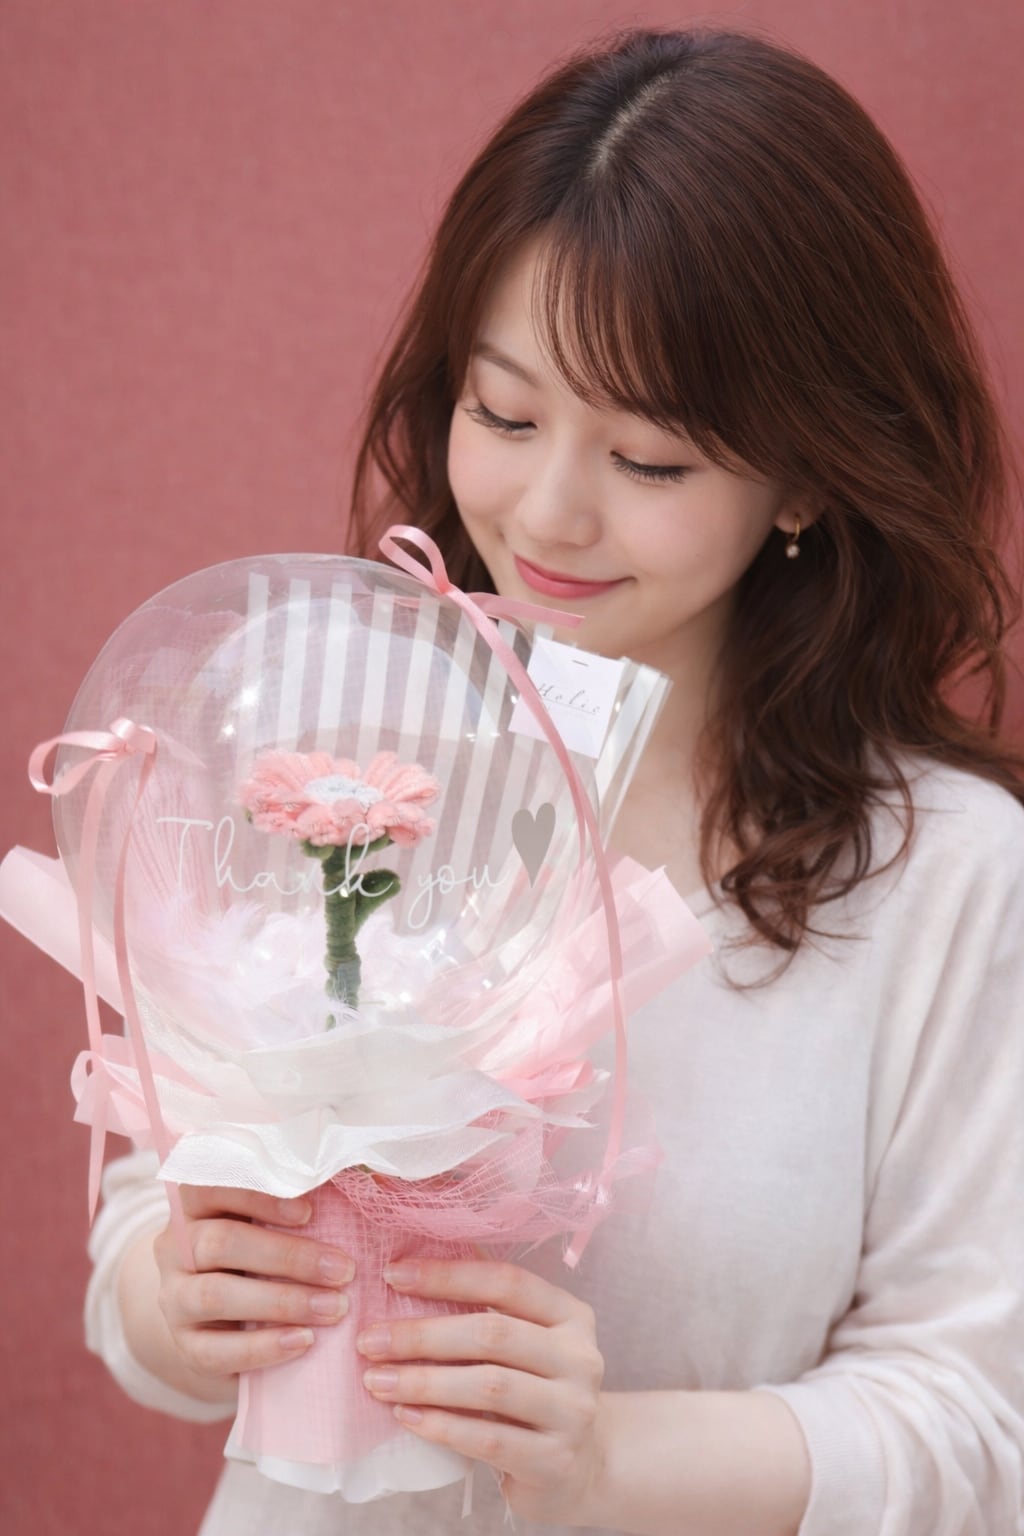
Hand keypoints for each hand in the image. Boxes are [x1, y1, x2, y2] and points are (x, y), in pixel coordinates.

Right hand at [152, 1184, 355, 1383]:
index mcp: (196, 1204)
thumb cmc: (264, 1253)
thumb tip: (377, 1181)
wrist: (225, 1320)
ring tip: (335, 1308)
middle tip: (344, 1270)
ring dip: (282, 1301)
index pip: (211, 1184)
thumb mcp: (278, 1223)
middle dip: (288, 1256)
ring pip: (215, 1295)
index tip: (310, 1211)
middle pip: (220, 1242)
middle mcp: (175, 1246)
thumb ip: (315, 1200)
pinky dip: (262, 1348)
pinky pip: (214, 1351)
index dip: (258, 1194)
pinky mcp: (183, 1346)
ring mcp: (173, 1297)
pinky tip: (303, 1342)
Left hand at [357, 1257, 605, 1524]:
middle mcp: (581, 1357)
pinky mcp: (555, 1460)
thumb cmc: (535, 1391)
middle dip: (423, 1335)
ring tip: (377, 1381)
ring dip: (424, 1382)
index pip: (506, 1282)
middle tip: (370, 1341)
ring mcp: (573, 1411)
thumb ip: (486, 1307)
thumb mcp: (526, 1342)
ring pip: (488, 1386)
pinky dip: (441, 1426)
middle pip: (493, 1333)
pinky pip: (488, 1438)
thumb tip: (414, 1260)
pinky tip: (406, 1417)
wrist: (578, 1467)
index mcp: (571, 1316)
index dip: (448, 1275)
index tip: (392, 1275)